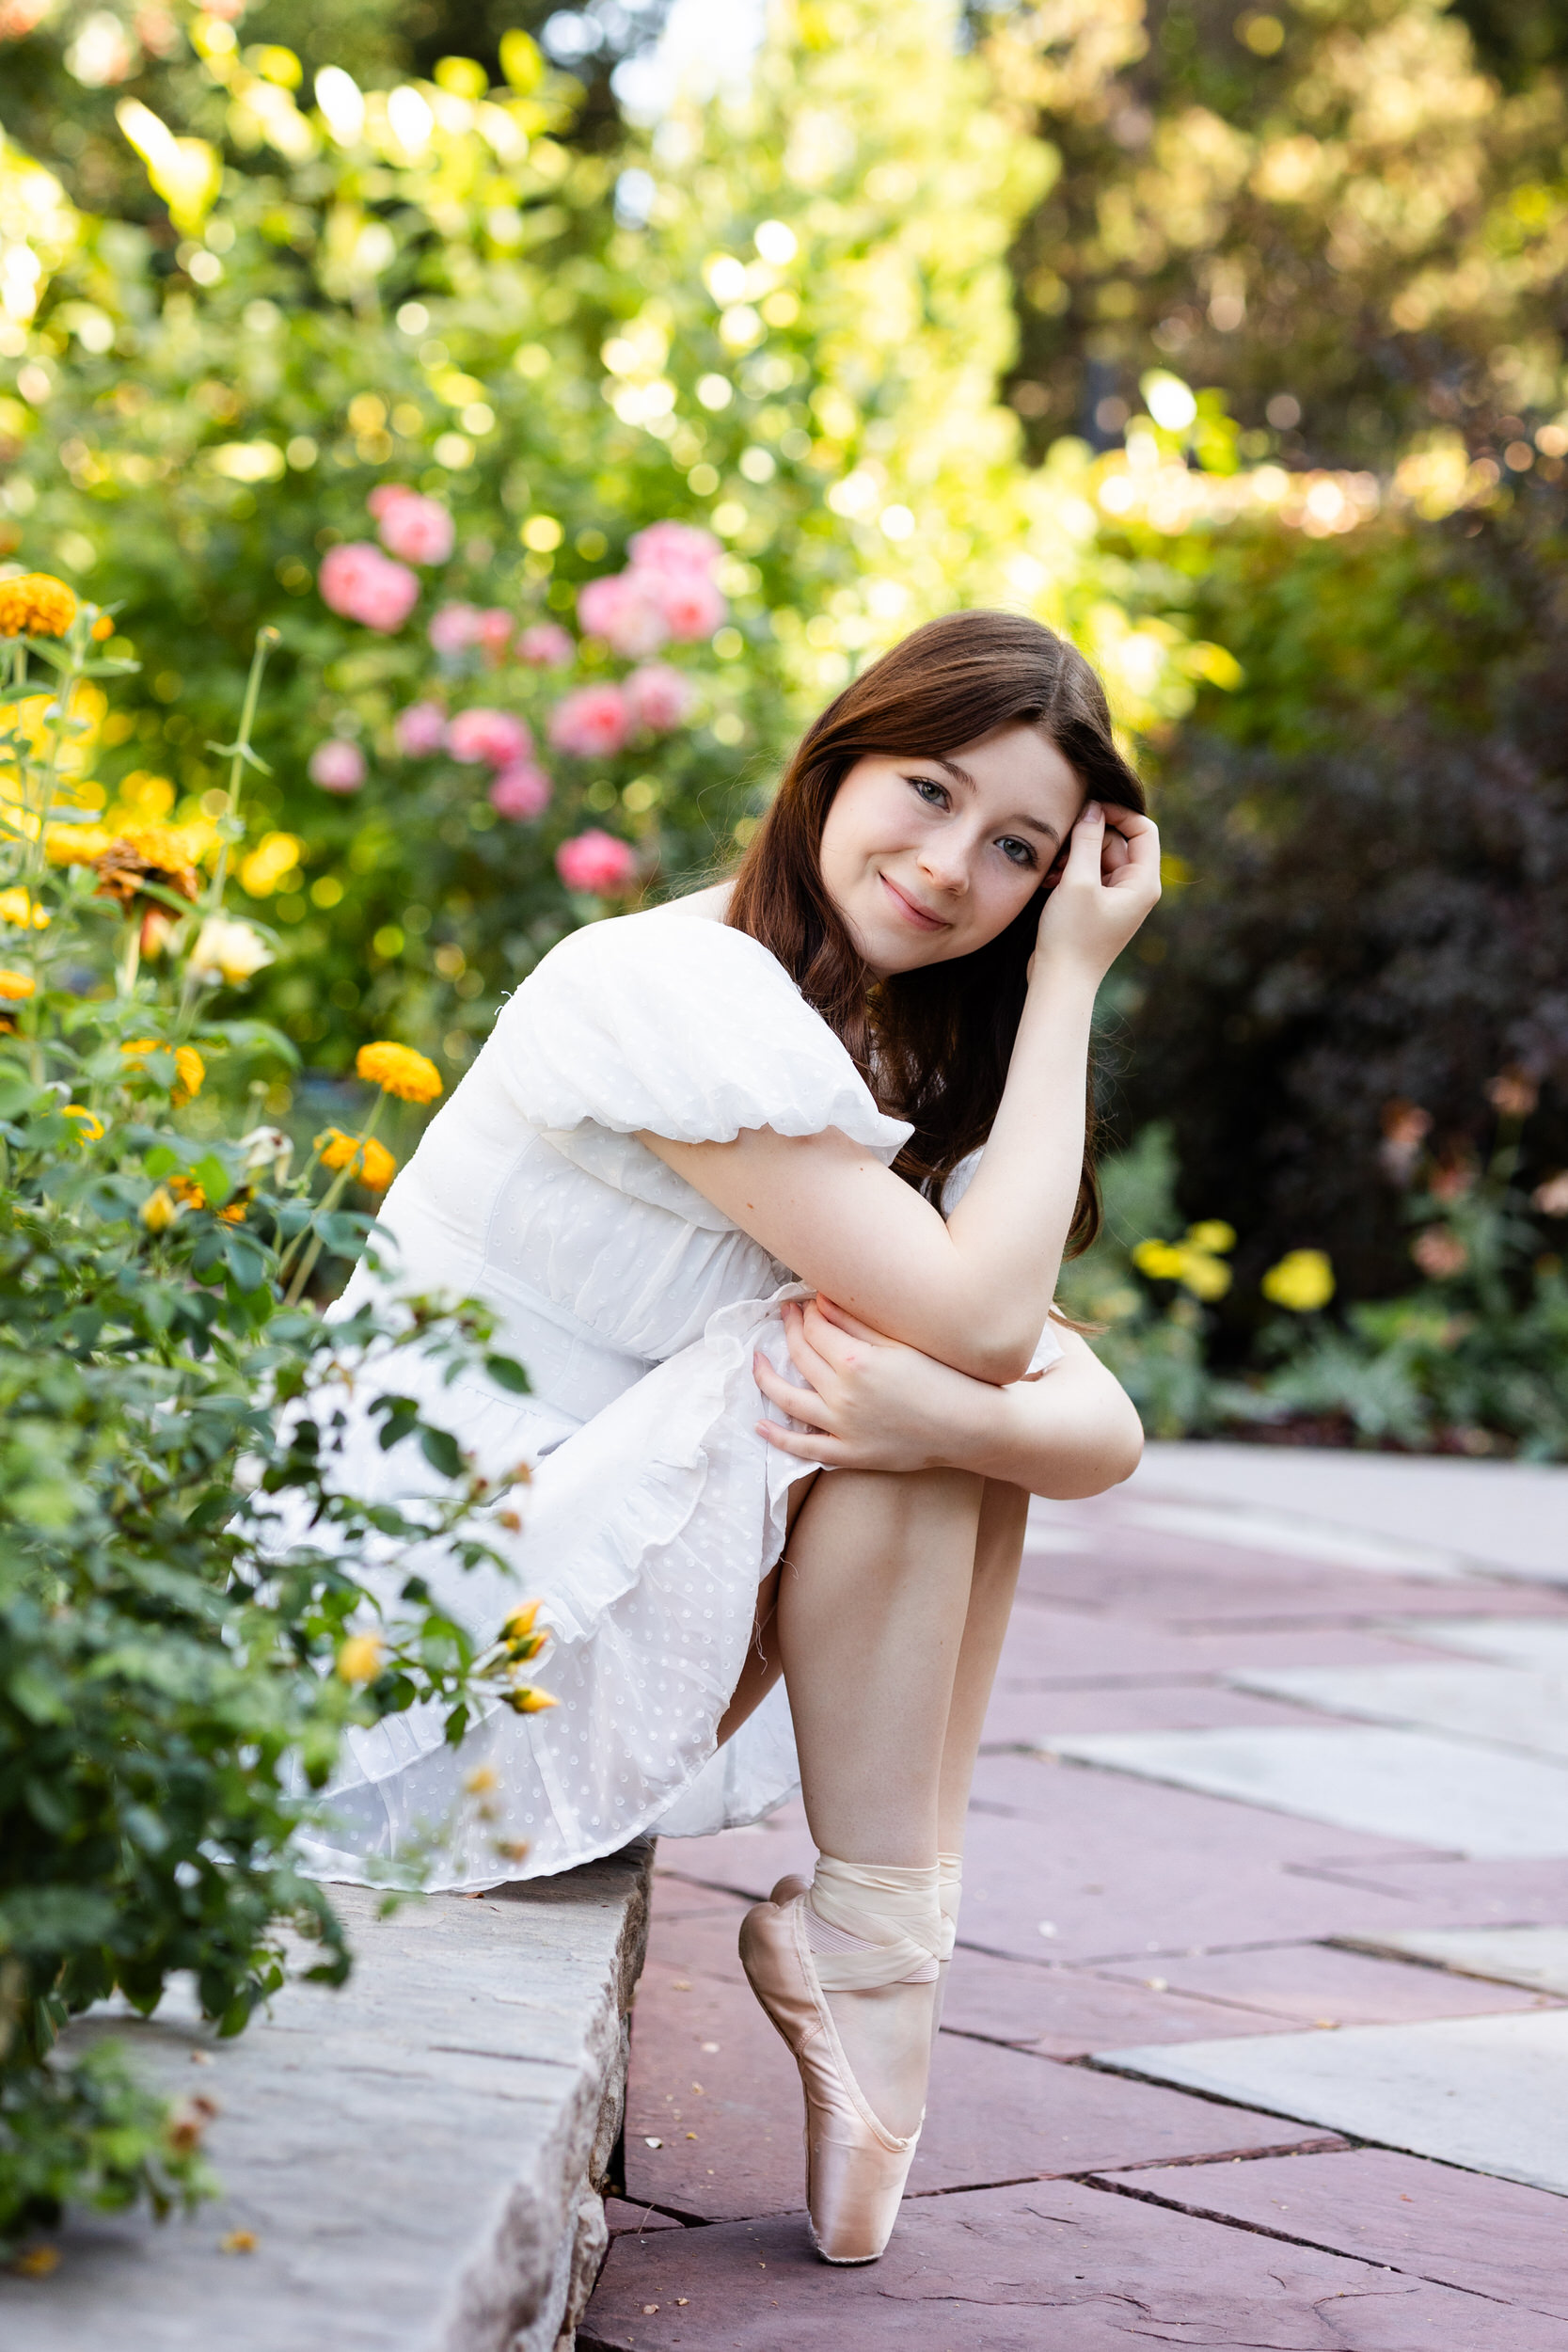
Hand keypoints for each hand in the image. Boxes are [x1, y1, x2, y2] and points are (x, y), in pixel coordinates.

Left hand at [753, 1296, 987, 1472]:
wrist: (970, 1427)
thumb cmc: (943, 1378)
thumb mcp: (902, 1343)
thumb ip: (858, 1323)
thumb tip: (822, 1300)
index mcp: (856, 1361)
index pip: (816, 1327)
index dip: (809, 1311)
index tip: (809, 1302)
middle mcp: (843, 1394)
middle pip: (801, 1355)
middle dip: (790, 1330)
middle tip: (787, 1315)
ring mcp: (843, 1427)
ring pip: (788, 1399)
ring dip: (767, 1377)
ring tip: (756, 1359)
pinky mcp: (850, 1454)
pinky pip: (804, 1448)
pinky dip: (777, 1437)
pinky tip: (760, 1423)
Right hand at [1032, 801, 1161, 981]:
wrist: (1060, 982)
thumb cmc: (1071, 935)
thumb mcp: (1077, 881)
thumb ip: (1087, 839)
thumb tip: (1093, 808)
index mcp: (1143, 883)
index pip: (1143, 829)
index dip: (1118, 813)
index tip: (1088, 809)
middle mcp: (1135, 889)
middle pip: (1117, 842)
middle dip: (1087, 839)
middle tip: (1060, 850)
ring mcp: (1117, 899)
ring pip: (1098, 858)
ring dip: (1074, 856)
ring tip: (1052, 870)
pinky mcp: (1097, 907)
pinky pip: (1088, 876)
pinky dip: (1070, 872)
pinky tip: (1049, 881)